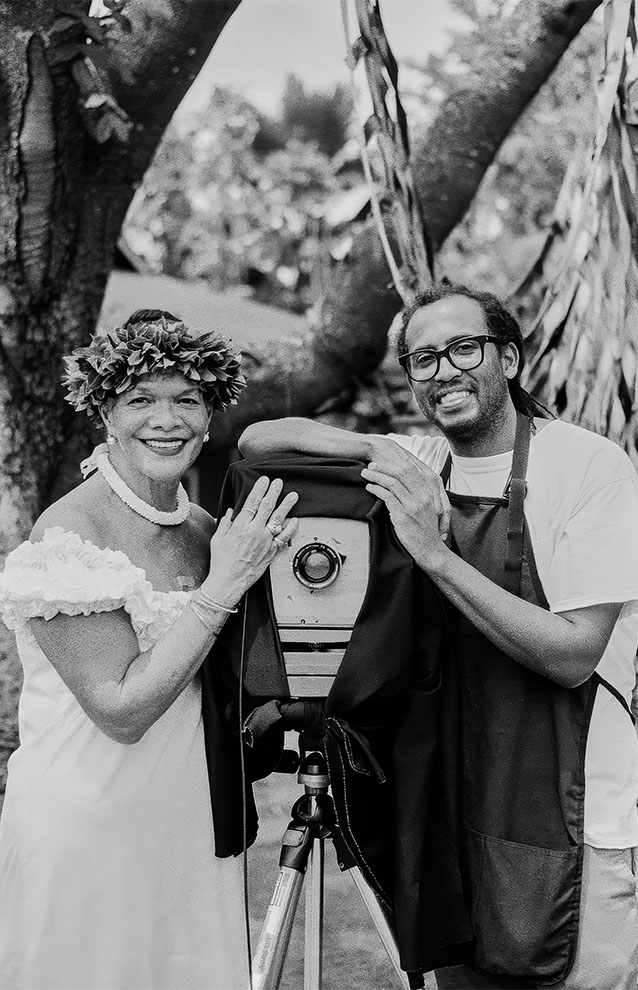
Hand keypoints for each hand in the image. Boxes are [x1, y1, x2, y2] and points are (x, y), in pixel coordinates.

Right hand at [204, 477, 297, 603]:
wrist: (229, 582)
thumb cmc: (221, 562)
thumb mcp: (218, 539)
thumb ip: (225, 523)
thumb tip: (231, 512)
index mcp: (240, 526)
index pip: (252, 502)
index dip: (259, 489)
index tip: (264, 481)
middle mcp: (255, 531)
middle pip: (267, 507)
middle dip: (274, 492)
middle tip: (279, 482)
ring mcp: (265, 541)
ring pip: (279, 519)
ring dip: (286, 506)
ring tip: (293, 496)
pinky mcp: (271, 551)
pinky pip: (284, 537)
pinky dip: (290, 528)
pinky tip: (295, 520)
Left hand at [361, 444, 450, 570]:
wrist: (432, 552)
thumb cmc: (426, 532)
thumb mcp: (426, 509)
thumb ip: (416, 495)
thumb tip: (399, 484)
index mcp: (429, 492)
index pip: (410, 470)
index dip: (394, 464)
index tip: (381, 462)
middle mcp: (423, 496)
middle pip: (401, 472)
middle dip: (383, 466)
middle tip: (370, 465)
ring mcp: (413, 506)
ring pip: (392, 483)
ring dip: (376, 476)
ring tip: (365, 474)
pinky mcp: (404, 516)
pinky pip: (387, 497)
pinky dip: (376, 490)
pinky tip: (369, 488)